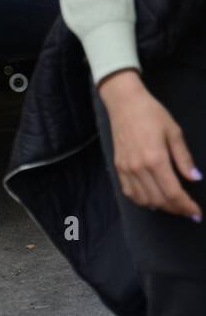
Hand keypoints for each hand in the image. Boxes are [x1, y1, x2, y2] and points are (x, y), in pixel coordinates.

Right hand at [98, 70, 202, 219]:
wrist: (124, 102)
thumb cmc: (152, 113)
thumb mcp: (174, 131)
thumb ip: (184, 158)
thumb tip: (195, 178)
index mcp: (155, 159)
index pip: (173, 193)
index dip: (186, 206)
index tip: (196, 213)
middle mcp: (139, 168)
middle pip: (160, 200)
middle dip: (176, 209)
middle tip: (187, 209)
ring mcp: (126, 168)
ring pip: (144, 200)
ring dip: (160, 206)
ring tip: (172, 203)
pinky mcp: (118, 167)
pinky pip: (130, 193)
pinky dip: (142, 200)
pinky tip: (152, 198)